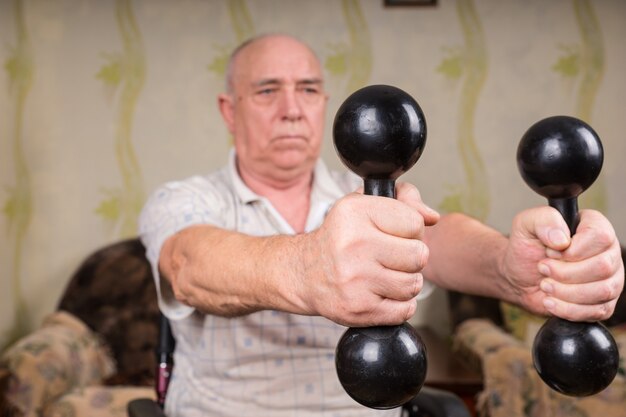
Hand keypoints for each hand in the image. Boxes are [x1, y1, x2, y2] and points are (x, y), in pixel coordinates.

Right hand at [300, 182, 438, 326]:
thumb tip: (433, 217)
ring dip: (406, 282)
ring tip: (386, 275)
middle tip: (393, 257)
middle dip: (412, 258)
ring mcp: (355, 280)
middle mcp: (354, 245)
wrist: (305, 273)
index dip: (411, 230)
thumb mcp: (364, 205)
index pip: (415, 223)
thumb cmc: (342, 237)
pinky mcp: (359, 308)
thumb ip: (404, 200)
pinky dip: (400, 305)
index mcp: (355, 213)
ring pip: (414, 284)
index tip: (394, 234)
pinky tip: (381, 293)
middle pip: (419, 255)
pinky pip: (405, 310)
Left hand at [501, 207, 623, 320]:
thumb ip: (543, 220)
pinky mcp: (604, 302)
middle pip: (603, 266)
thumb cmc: (525, 248)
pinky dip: (568, 309)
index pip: (600, 236)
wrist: (518, 277)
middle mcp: (608, 251)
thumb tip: (562, 239)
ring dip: (566, 292)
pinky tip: (551, 301)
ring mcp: (610, 278)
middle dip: (565, 273)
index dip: (573, 249)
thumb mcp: (525, 225)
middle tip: (543, 269)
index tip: (550, 252)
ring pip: (603, 290)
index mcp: (593, 225)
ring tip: (545, 285)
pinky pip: (597, 311)